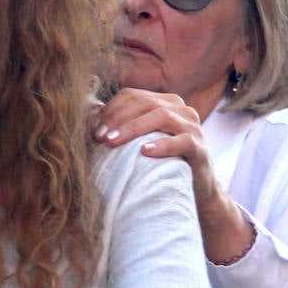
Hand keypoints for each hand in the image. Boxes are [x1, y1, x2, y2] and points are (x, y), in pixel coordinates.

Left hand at [93, 88, 251, 265]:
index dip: (110, 109)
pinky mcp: (201, 149)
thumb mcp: (140, 142)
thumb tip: (87, 118)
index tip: (93, 130)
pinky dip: (162, 145)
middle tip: (100, 137)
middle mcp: (181, 109)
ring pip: (162, 116)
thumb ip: (122, 128)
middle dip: (118, 118)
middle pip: (145, 102)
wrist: (194, 192)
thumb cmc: (160, 165)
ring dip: (133, 128)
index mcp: (165, 102)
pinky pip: (183, 141)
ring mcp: (193, 127)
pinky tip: (144, 152)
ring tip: (113, 142)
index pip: (133, 95)